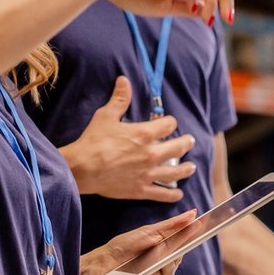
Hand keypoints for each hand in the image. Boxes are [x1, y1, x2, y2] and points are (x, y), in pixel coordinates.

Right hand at [63, 76, 196, 202]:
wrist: (82, 169)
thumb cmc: (93, 141)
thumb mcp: (106, 116)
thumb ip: (119, 99)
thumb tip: (124, 80)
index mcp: (145, 134)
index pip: (168, 125)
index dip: (170, 122)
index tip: (169, 123)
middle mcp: (151, 154)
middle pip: (178, 148)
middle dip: (186, 143)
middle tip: (189, 141)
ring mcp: (148, 173)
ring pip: (175, 172)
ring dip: (185, 169)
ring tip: (190, 167)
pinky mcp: (140, 190)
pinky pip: (162, 194)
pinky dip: (172, 194)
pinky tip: (178, 194)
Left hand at [79, 209, 197, 274]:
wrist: (103, 264)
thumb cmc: (124, 246)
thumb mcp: (149, 232)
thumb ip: (172, 225)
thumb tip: (193, 214)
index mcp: (166, 246)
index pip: (185, 239)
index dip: (194, 232)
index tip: (204, 223)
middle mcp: (165, 261)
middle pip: (180, 254)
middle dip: (177, 248)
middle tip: (171, 243)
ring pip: (172, 268)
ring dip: (164, 262)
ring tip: (153, 258)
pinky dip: (155, 274)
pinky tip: (147, 271)